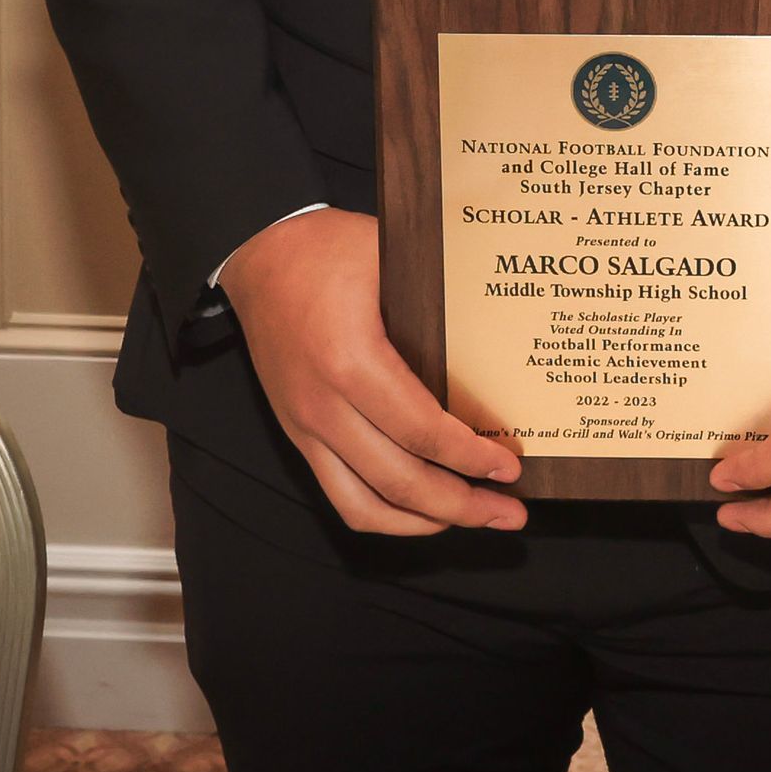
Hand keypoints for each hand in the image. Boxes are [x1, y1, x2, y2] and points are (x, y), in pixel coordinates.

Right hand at [218, 206, 527, 537]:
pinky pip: (339, 496)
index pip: (419, 430)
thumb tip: (501, 328)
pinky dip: (383, 516)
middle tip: (510, 512)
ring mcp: (306, 427)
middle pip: (398, 481)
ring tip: (474, 518)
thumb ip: (436, 294)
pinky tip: (421, 513)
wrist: (261, 257)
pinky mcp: (298, 435)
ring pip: (366, 505)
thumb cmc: (327, 249)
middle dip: (461, 505)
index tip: (509, 466)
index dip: (469, 457)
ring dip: (425, 522)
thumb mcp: (389, 253)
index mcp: (350, 360)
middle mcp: (324, 406)